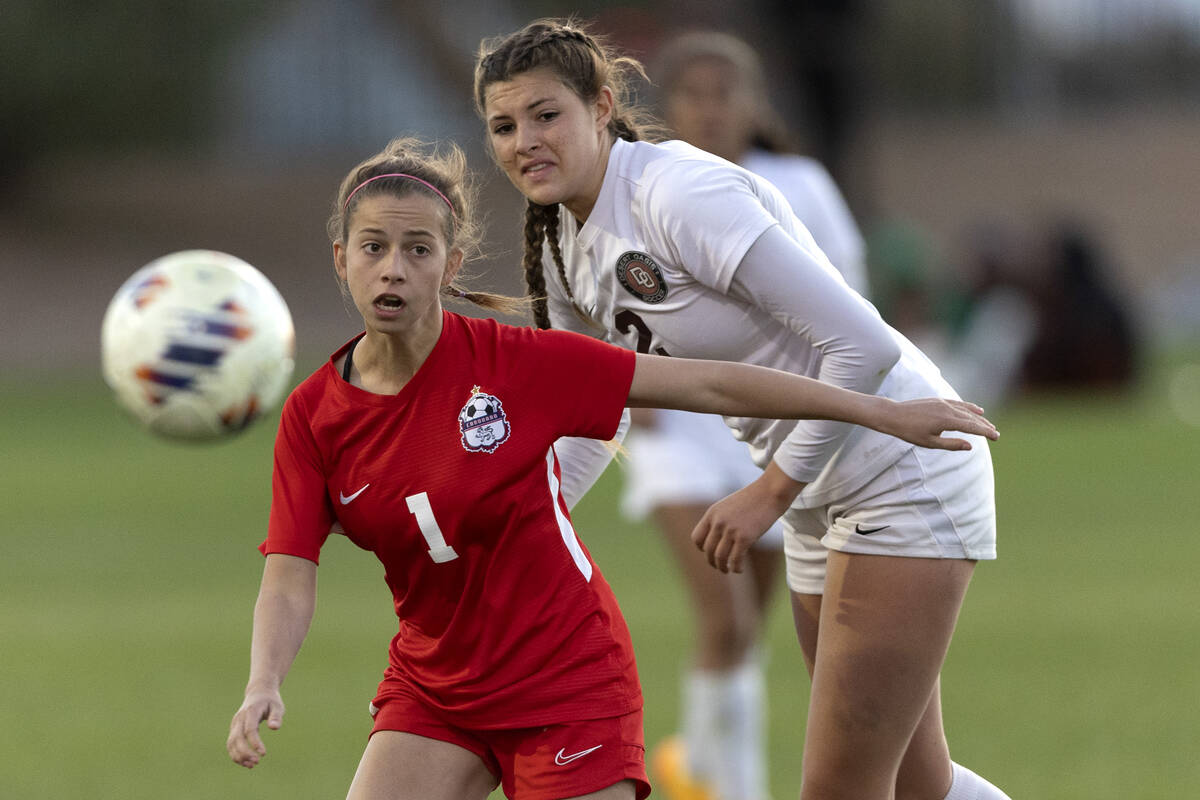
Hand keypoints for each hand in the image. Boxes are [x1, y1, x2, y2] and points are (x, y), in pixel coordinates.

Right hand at [227, 687, 284, 768]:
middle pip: (237, 738)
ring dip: (239, 756)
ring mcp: (235, 724)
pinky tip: (246, 763)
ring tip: (252, 765)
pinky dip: (236, 754)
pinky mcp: (234, 729)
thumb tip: (274, 728)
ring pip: (231, 743)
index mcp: (251, 711)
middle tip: (257, 762)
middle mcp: (240, 718)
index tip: (263, 753)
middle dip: (245, 752)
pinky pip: (231, 744)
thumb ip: (276, 717)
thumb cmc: (270, 700)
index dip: (255, 742)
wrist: (258, 692)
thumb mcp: (277, 706)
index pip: (250, 729)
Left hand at [691, 464, 800, 572]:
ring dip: (722, 567)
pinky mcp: (745, 537)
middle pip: (708, 550)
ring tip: (727, 570)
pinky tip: (739, 569)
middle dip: (712, 561)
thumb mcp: (729, 506)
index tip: (710, 552)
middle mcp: (718, 522)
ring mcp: (731, 530)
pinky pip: (735, 559)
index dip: (702, 548)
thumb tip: (719, 539)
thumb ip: (721, 520)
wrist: (770, 491)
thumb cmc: (753, 498)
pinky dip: (736, 568)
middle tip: (720, 566)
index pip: (697, 538)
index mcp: (712, 513)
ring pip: (720, 557)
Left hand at [876, 397, 998, 450]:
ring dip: (979, 417)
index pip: (971, 427)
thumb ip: (951, 444)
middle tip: (996, 434)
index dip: (985, 432)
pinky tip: (976, 410)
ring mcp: (943, 403)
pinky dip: (969, 407)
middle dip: (984, 426)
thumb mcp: (930, 442)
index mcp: (946, 420)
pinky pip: (958, 403)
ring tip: (989, 424)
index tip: (996, 437)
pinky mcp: (938, 400)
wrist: (893, 415)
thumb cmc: (909, 432)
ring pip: (966, 410)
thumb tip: (970, 446)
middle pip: (971, 418)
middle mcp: (947, 409)